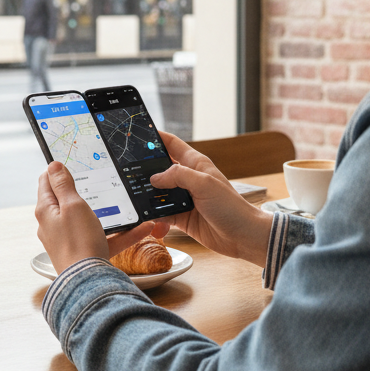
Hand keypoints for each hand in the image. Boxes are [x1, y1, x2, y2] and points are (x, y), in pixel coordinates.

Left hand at [35, 161, 161, 274]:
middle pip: (67, 200)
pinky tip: (142, 228)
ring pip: (90, 219)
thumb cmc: (78, 242)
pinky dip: (121, 233)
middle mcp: (54, 225)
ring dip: (109, 211)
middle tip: (99, 178)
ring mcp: (69, 239)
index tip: (72, 161)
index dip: (58, 170)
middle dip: (84, 189)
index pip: (46, 182)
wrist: (88, 283)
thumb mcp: (72, 205)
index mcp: (47, 210)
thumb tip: (52, 165)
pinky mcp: (84, 252)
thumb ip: (63, 184)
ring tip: (126, 203)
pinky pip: (104, 237)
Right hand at [148, 134, 273, 265]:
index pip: (171, 144)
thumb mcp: (204, 184)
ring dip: (148, 198)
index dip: (155, 138)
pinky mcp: (182, 217)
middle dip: (145, 171)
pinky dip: (155, 218)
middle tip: (127, 173)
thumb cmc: (230, 206)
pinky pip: (162, 214)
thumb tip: (155, 177)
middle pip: (160, 169)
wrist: (242, 236)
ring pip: (159, 193)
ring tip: (135, 200)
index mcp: (195, 164)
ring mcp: (184, 198)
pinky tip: (151, 223)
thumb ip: (178, 176)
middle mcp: (188, 179)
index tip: (139, 134)